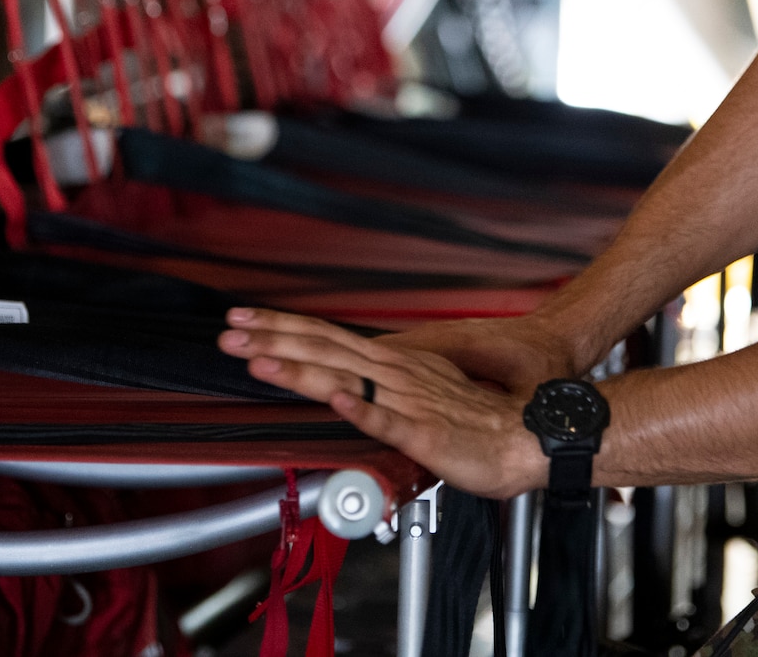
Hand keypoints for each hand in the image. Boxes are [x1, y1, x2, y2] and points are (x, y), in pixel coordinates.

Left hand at [220, 308, 547, 497]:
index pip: (329, 339)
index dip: (284, 328)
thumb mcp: (419, 397)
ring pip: (348, 380)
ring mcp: (411, 401)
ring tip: (262, 361)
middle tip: (228, 331)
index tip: (244, 320)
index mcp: (395, 363)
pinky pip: (392, 420)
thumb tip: (342, 388)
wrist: (529, 437)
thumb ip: (379, 393)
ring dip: (304, 369)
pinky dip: (365, 408)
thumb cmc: (478, 422)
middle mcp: (398, 373)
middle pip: (326, 349)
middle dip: (274, 339)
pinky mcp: (428, 434)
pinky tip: (339, 399)